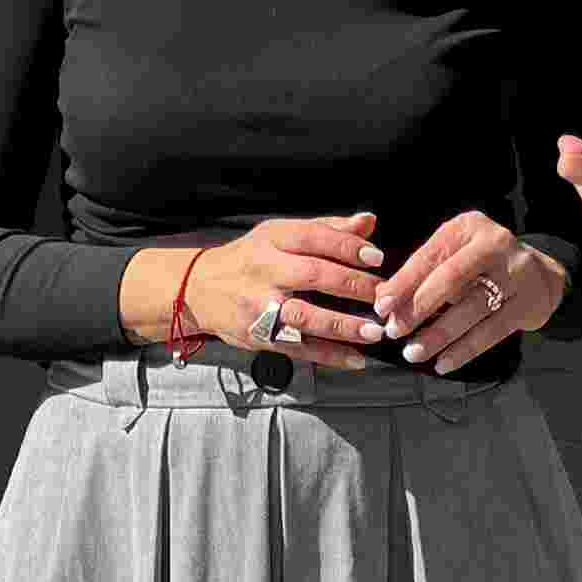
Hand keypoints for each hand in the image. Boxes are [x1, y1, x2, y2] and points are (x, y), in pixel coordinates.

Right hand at [171, 214, 394, 361]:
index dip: (347, 246)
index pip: (313, 237)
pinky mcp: (258, 335)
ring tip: (374, 331)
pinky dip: (328, 355)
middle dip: (351, 286)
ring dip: (342, 326)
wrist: (199, 288)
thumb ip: (326, 229)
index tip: (377, 257)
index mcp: (272, 239)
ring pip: (304, 316)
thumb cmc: (250, 258)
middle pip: (312, 275)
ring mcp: (258, 306)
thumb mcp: (280, 235)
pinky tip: (355, 359)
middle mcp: (263, 270)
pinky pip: (297, 347)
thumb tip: (368, 222)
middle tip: (383, 296)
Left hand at [380, 211, 564, 372]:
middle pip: (451, 279)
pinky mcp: (528, 303)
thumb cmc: (483, 266)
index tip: (382, 306)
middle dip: (418, 308)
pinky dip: (464, 350)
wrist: (541, 276)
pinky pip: (490, 332)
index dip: (404, 282)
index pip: (430, 256)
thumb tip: (383, 298)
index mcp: (468, 227)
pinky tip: (443, 363)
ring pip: (470, 309)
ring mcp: (515, 274)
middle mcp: (494, 244)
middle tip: (394, 331)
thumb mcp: (454, 255)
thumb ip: (421, 272)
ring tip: (413, 352)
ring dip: (438, 335)